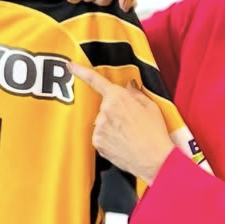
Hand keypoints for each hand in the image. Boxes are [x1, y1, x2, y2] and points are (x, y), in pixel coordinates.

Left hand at [70, 63, 173, 182]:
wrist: (154, 159)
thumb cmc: (155, 132)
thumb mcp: (151, 106)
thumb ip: (135, 93)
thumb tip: (128, 86)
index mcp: (117, 97)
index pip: (95, 80)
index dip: (80, 71)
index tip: (69, 65)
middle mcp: (104, 111)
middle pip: (104, 107)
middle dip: (115, 112)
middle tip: (131, 122)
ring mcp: (98, 128)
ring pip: (102, 123)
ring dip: (112, 126)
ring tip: (129, 135)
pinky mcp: (97, 143)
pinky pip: (100, 137)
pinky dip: (109, 139)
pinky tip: (123, 144)